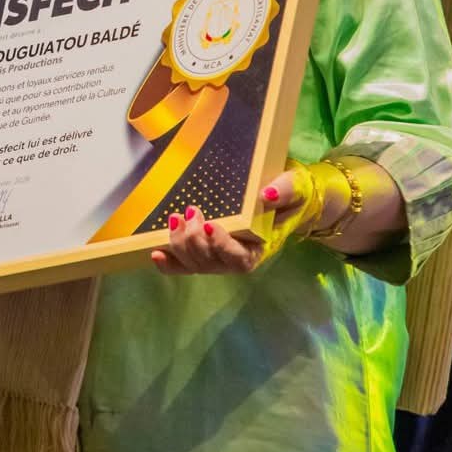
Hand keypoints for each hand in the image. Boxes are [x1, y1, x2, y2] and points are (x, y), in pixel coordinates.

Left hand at [149, 160, 338, 275]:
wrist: (285, 194)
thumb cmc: (292, 193)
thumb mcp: (295, 187)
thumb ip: (285, 191)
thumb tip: (266, 194)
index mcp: (261, 247)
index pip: (241, 258)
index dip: (222, 246)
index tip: (210, 225)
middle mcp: (239, 257)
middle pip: (212, 263)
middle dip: (195, 242)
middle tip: (189, 212)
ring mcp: (220, 256)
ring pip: (196, 264)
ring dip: (180, 246)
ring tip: (174, 220)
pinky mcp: (206, 250)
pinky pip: (186, 264)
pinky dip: (170, 262)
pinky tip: (156, 253)